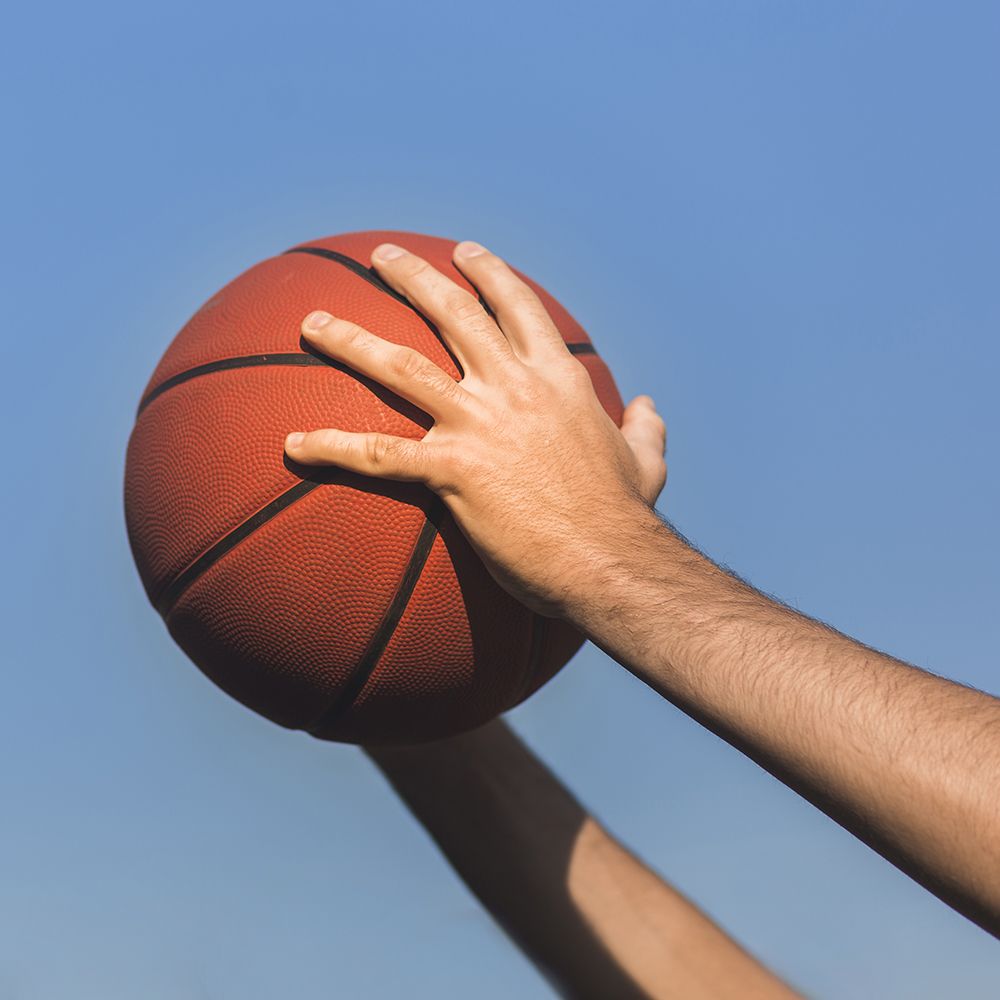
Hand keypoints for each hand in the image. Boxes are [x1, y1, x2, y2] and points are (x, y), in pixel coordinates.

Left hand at [284, 240, 665, 615]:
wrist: (610, 559)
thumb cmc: (625, 518)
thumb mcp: (646, 464)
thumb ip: (645, 428)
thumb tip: (650, 406)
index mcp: (556, 381)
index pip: (518, 308)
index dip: (489, 273)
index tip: (463, 253)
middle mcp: (513, 387)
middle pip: (453, 313)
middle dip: (412, 277)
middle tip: (380, 258)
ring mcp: (479, 424)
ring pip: (400, 366)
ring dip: (351, 339)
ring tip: (312, 323)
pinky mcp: (452, 470)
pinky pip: (379, 455)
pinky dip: (333, 447)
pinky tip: (292, 446)